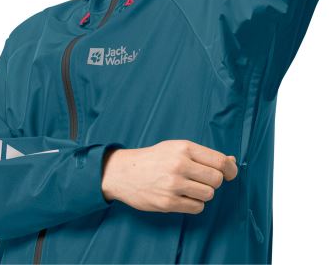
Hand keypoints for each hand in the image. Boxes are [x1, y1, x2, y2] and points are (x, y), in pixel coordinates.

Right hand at [102, 139, 237, 213]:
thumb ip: (203, 155)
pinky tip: (182, 196)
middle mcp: (180, 164)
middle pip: (216, 179)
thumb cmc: (154, 159)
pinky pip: (197, 207)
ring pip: (208, 194)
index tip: (229, 173)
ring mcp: (174, 184)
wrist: (124, 172)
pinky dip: (194, 204)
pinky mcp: (168, 202)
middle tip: (201, 180)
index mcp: (184, 148)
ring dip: (203, 193)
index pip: (219, 161)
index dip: (230, 169)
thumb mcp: (176, 148)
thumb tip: (232, 162)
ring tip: (189, 187)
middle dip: (213, 182)